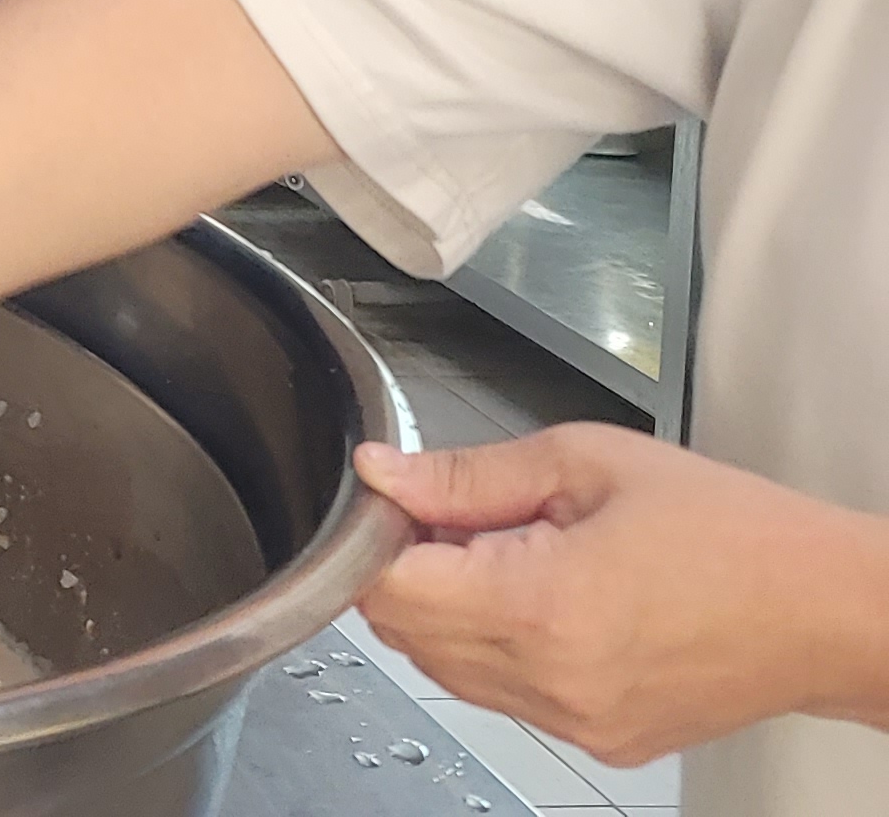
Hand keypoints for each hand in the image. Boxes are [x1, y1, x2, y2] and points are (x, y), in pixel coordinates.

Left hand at [356, 428, 888, 764]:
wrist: (827, 610)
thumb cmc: (733, 532)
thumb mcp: (587, 462)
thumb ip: (467, 474)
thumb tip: (382, 474)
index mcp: (540, 607)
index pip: (386, 589)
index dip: (375, 536)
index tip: (396, 500)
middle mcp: (551, 681)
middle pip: (405, 633)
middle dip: (406, 568)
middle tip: (458, 514)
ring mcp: (575, 722)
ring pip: (446, 669)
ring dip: (448, 609)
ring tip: (513, 551)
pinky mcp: (599, 739)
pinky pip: (503, 695)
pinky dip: (496, 646)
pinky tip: (546, 597)